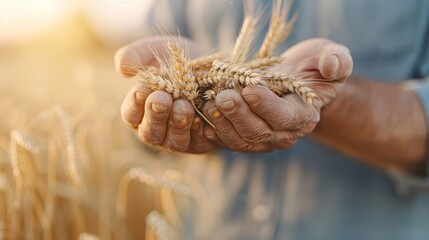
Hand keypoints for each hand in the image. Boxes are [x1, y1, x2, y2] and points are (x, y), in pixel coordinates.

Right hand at [115, 37, 215, 152]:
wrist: (210, 67)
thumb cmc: (174, 61)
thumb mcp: (154, 51)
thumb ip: (135, 55)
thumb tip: (123, 68)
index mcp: (139, 113)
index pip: (131, 115)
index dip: (135, 104)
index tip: (142, 89)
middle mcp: (156, 130)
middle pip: (151, 132)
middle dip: (156, 115)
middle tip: (163, 99)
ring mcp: (178, 139)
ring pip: (174, 141)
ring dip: (178, 124)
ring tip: (183, 105)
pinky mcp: (200, 142)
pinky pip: (199, 142)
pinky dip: (201, 131)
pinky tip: (202, 117)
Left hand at [202, 38, 352, 151]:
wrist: (295, 78)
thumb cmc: (313, 66)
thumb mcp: (331, 56)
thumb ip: (337, 60)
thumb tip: (332, 66)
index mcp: (304, 117)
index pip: (283, 118)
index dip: (266, 106)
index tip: (248, 89)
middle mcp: (283, 134)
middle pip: (257, 132)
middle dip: (238, 114)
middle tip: (221, 96)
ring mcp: (262, 138)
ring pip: (239, 140)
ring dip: (222, 123)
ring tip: (209, 102)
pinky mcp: (244, 136)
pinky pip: (227, 140)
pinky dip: (214, 129)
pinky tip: (203, 114)